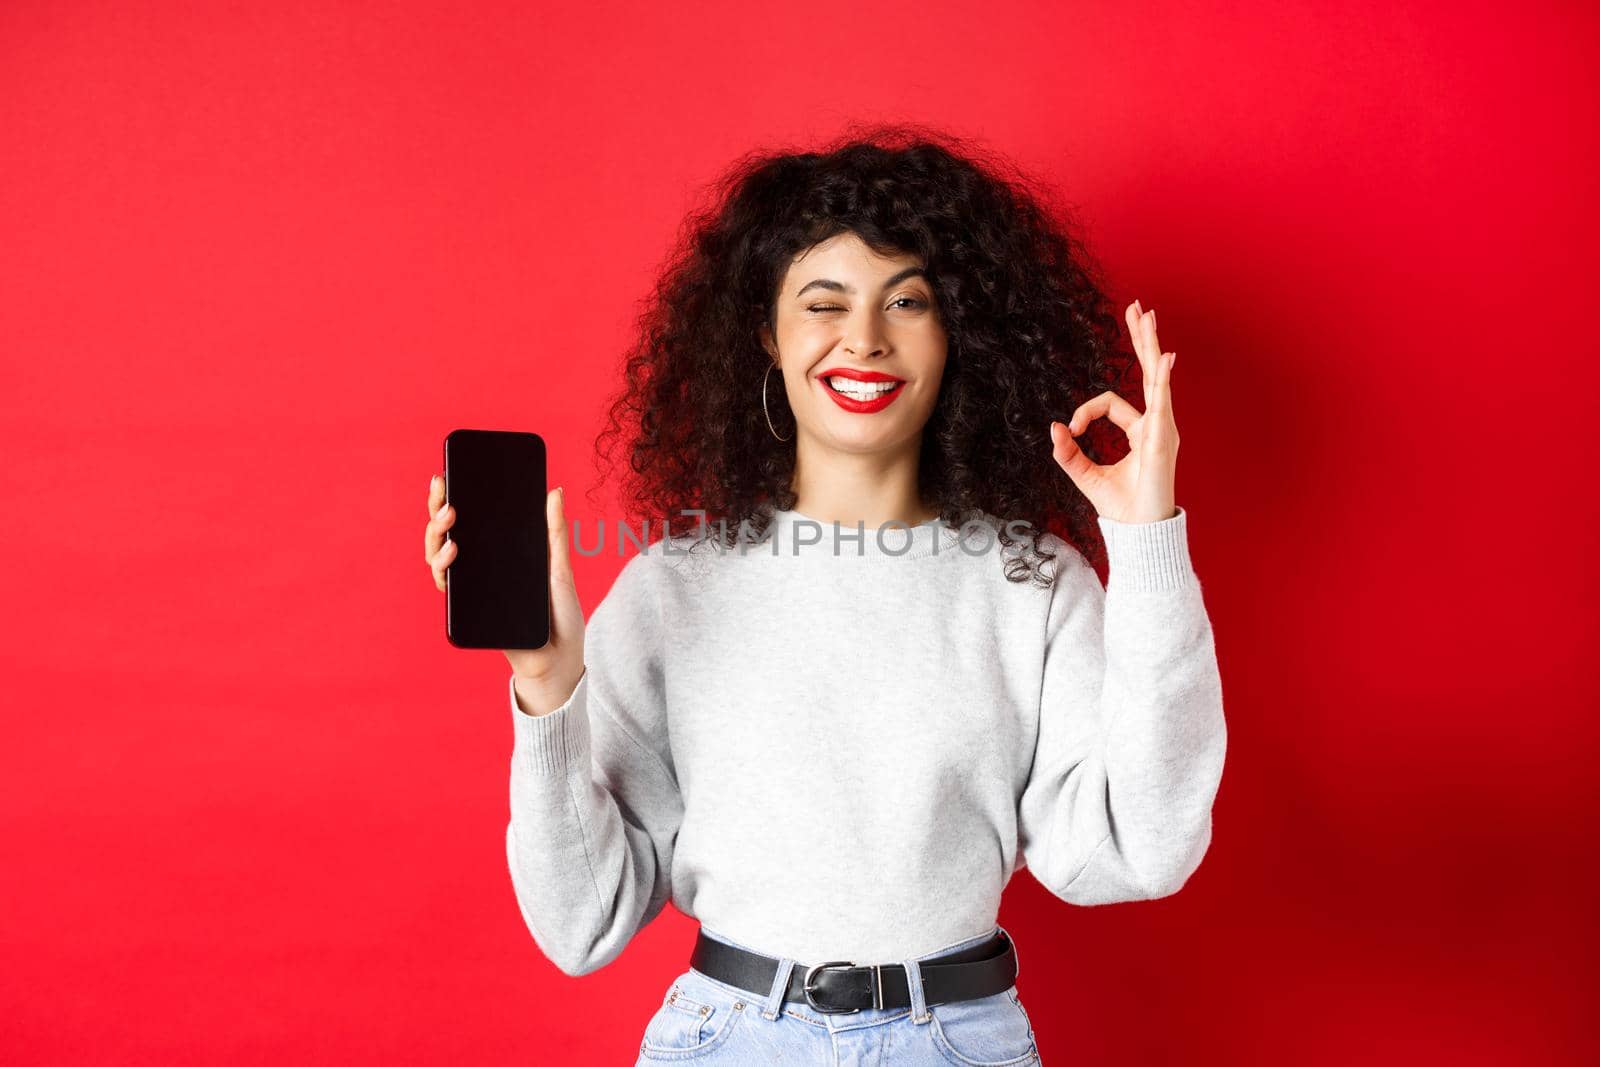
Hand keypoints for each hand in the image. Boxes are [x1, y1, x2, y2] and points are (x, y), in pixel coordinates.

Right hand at [425, 474, 586, 713]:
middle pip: (447, 535)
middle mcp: (481, 569)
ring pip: (438, 558)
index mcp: (500, 554)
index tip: (446, 476)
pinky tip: (453, 554)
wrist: (558, 660)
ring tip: (451, 527)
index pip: (470, 522)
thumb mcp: (560, 569)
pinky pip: (448, 587)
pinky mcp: (469, 611)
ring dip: (436, 538)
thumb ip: (555, 533)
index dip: (451, 499)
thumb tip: (554, 491)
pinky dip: (443, 569)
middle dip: (438, 512)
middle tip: (447, 500)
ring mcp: (472, 589)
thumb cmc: (560, 617)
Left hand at [1047, 299, 1179, 523]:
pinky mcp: (1163, 438)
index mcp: (1141, 431)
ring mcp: (1163, 429)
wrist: (1139, 531)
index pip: (1111, 403)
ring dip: (1150, 344)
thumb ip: (1068, 454)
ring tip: (1147, 315)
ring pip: (1155, 376)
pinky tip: (1165, 356)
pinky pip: (1161, 401)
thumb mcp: (1085, 475)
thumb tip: (1053, 429)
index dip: (1084, 412)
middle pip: (1147, 372)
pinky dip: (1161, 378)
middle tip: (1139, 308)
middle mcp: (1156, 424)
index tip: (1070, 429)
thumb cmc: (1121, 506)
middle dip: (1142, 340)